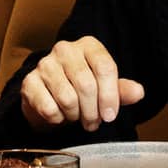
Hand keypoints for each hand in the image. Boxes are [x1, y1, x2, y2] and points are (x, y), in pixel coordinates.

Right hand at [20, 35, 144, 130]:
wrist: (48, 95)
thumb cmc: (80, 89)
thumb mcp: (105, 88)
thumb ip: (122, 90)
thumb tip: (138, 92)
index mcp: (88, 46)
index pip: (104, 67)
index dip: (110, 96)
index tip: (111, 115)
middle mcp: (65, 49)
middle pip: (86, 84)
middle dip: (93, 111)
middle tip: (94, 122)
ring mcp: (45, 64)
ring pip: (67, 98)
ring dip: (75, 116)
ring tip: (77, 116)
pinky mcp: (29, 82)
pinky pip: (49, 108)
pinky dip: (58, 118)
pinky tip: (60, 114)